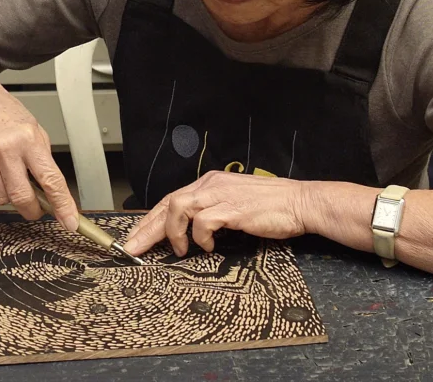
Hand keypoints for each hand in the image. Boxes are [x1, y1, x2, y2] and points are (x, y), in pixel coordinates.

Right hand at [0, 69, 78, 228]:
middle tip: (34, 206)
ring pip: (0, 197)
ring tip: (3, 168)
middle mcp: (5, 147)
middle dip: (31, 208)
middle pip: (22, 197)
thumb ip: (41, 157)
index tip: (69, 221)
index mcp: (28, 138)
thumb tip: (51, 189)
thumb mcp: (32, 127)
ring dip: (6, 191)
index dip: (62, 204)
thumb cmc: (2, 111)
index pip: (50, 179)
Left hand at [123, 171, 310, 257]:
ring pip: (179, 207)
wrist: (298, 202)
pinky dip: (201, 237)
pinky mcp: (233, 208)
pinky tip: (209, 247)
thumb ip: (212, 211)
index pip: (171, 198)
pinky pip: (204, 221)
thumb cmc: (269, 207)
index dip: (151, 219)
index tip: (137, 237)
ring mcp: (221, 194)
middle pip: (168, 202)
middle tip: (134, 249)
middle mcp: (211, 184)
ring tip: (180, 250)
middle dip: (147, 228)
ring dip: (173, 232)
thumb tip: (190, 232)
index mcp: (210, 182)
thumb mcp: (233, 204)